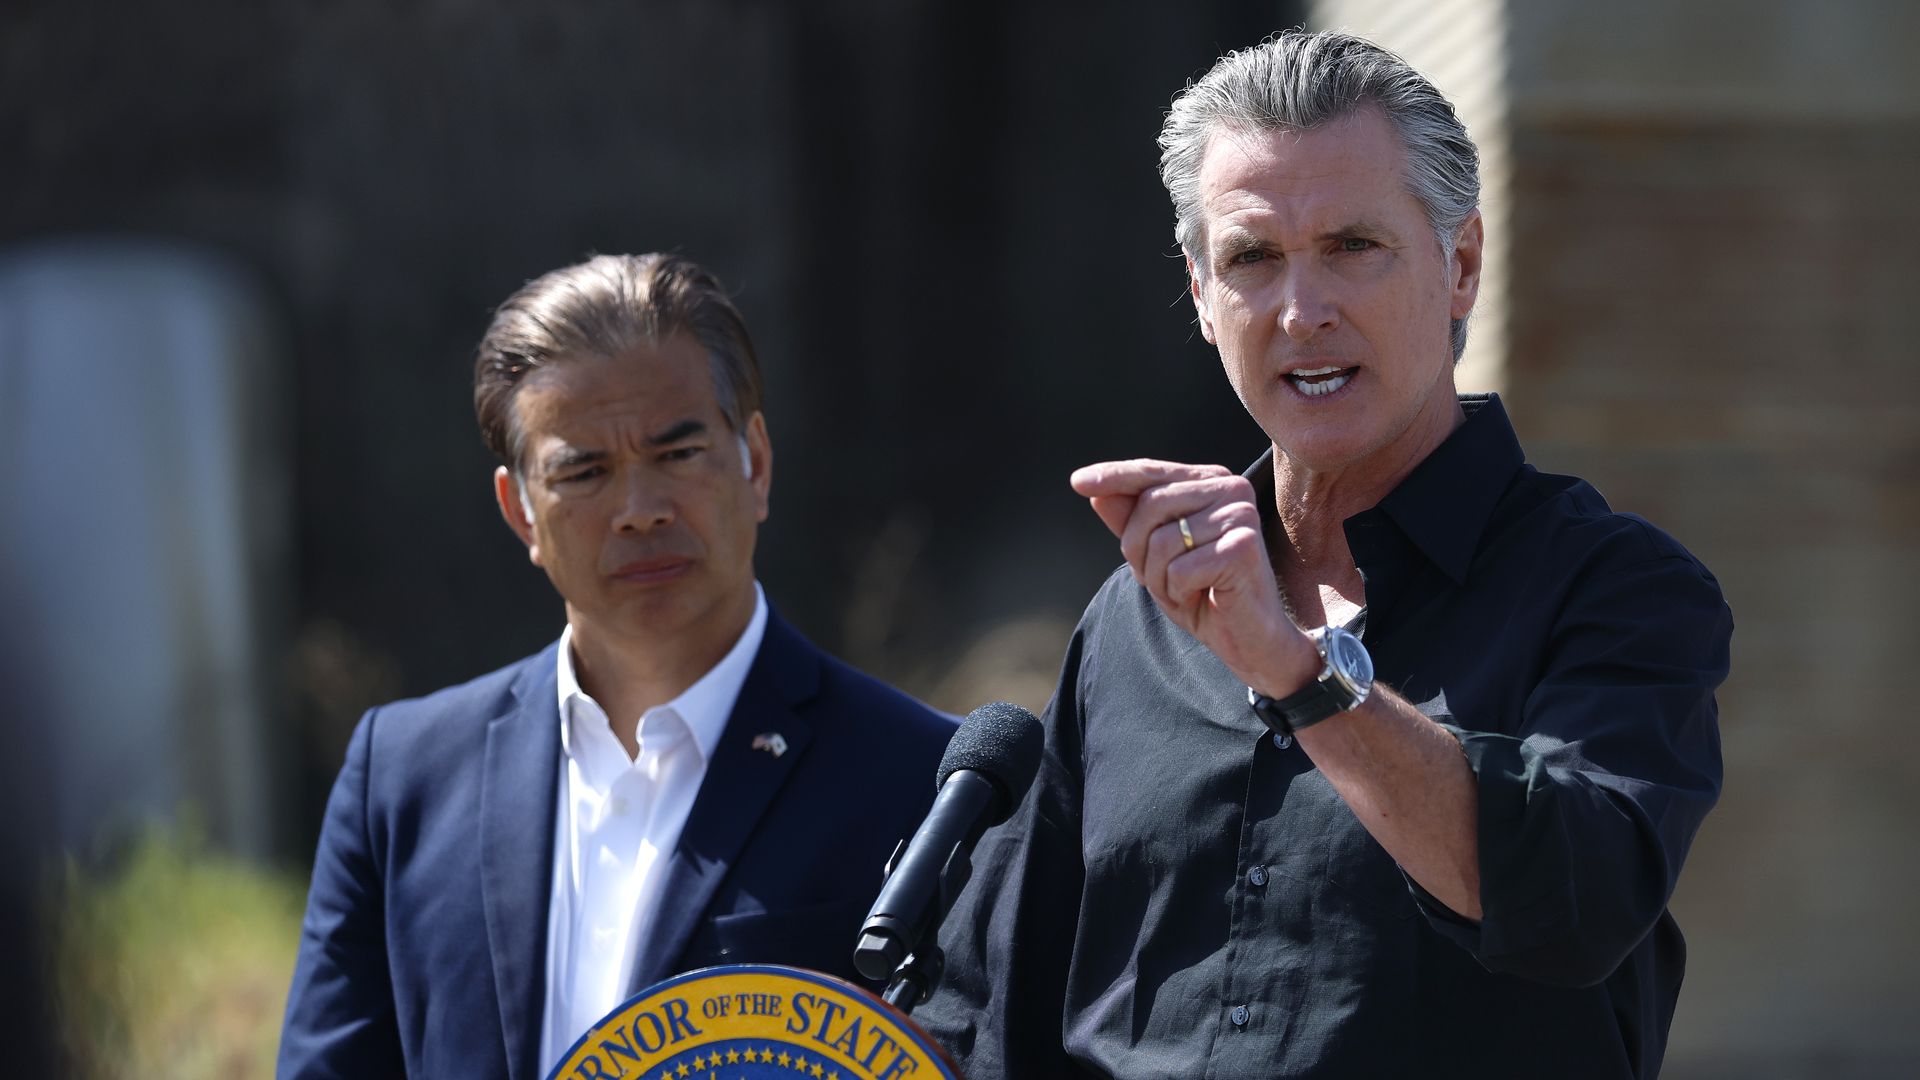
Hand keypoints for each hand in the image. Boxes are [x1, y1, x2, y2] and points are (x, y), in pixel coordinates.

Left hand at [1070, 459, 1318, 697]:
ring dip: (1160, 577)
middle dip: (1138, 550)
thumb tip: (1095, 493)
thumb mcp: (1156, 557)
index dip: (1113, 477)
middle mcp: (1231, 488)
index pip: (1152, 473)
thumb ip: (1130, 523)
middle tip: (1163, 578)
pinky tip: (1203, 597)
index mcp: (1212, 481)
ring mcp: (1240, 515)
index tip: (1077, 483)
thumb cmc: (1204, 594)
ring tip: (1187, 589)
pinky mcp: (1242, 547)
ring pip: (1160, 541)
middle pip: (1149, 505)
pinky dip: (1179, 592)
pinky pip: (1178, 569)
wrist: (1251, 640)